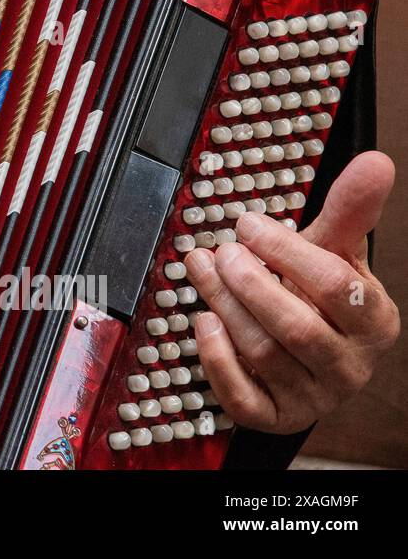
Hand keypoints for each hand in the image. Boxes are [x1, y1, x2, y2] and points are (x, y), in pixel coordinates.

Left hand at [184, 150, 399, 433]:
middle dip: (250, 284)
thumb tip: (375, 161)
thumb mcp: (335, 251)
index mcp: (373, 321)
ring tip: (202, 271)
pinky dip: (218, 359)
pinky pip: (244, 398)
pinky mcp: (274, 416)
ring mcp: (313, 396)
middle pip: (298, 327)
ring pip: (265, 355)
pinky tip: (203, 321)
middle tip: (221, 251)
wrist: (308, 350)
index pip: (335, 286)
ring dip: (225, 307)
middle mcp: (349, 365)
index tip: (248, 224)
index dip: (285, 251)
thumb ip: (350, 210)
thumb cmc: (318, 294)